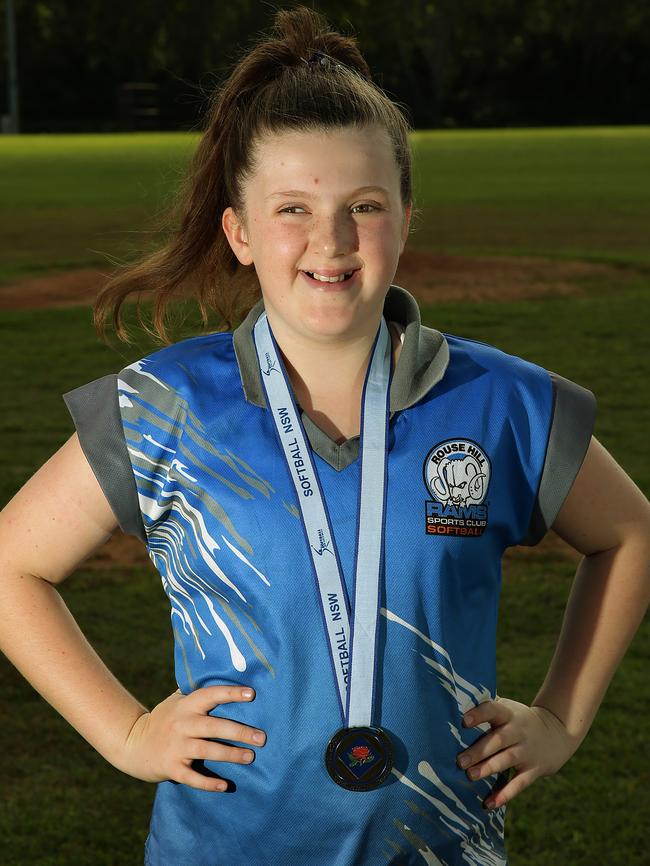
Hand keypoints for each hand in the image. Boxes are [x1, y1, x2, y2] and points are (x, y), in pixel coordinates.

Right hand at [117, 685, 266, 791]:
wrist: (131, 744)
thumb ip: (196, 693)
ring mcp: (176, 746)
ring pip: (207, 750)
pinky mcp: (171, 767)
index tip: (252, 694)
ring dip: (230, 754)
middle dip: (239, 732)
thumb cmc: (163, 719)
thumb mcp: (176, 701)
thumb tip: (224, 674)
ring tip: (250, 757)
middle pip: (214, 726)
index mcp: (186, 705)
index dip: (230, 693)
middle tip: (261, 737)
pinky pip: (192, 777)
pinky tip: (224, 785)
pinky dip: (208, 782)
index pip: (210, 695)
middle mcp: (182, 724)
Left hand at [456, 696, 581, 809]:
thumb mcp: (507, 708)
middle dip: (479, 751)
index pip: (493, 710)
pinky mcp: (534, 770)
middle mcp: (518, 731)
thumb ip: (486, 707)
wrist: (556, 732)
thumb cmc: (517, 719)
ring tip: (470, 776)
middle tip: (460, 761)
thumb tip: (453, 703)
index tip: (464, 721)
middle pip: (498, 740)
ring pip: (507, 760)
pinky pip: (519, 783)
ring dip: (488, 769)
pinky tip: (489, 803)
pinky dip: (505, 794)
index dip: (479, 715)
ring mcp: (527, 751)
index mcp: (508, 713)